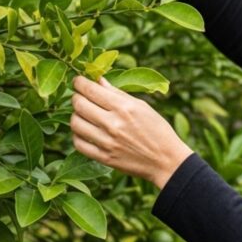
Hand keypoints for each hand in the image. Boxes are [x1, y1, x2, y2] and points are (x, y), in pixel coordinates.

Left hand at [70, 76, 192, 189]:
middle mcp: (113, 124)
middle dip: (76, 97)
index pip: (90, 90)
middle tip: (79, 96)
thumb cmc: (157, 129)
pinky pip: (78, 144)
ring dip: (76, 115)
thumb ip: (117, 93)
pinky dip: (77, 135)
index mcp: (124, 107)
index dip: (79, 82)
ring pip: (75, 123)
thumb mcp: (141, 106)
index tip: (78, 81)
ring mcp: (107, 142)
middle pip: (79, 105)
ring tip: (83, 114)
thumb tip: (99, 80)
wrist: (166, 161)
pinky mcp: (104, 158)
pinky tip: (85, 131)